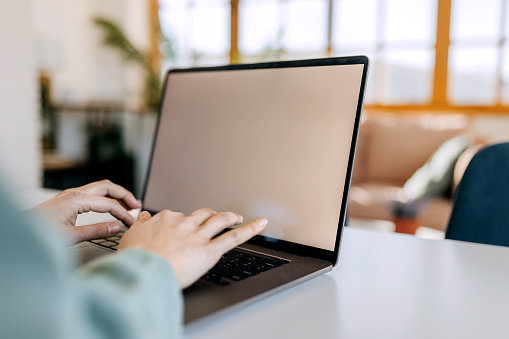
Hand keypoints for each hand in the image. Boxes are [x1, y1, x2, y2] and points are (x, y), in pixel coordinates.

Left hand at [28, 180, 139, 244]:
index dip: (123, 214)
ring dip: (115, 194)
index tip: (131, 224)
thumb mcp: (70, 237)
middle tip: (136, 206)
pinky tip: (109, 205)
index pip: (108, 204)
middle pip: (107, 187)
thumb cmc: (40, 234)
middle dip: (124, 195)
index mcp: (76, 200)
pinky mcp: (68, 198)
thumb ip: (96, 231)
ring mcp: (71, 194)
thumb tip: (117, 227)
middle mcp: (75, 193)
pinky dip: (106, 196)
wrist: (20, 231)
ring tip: (127, 204)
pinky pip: (92, 192)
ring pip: (100, 187)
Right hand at [118, 208, 266, 288]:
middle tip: (216, 216)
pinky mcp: (211, 250)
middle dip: (210, 214)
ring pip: (219, 220)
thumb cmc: (135, 257)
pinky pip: (234, 237)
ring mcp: (199, 236)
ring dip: (230, 216)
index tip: (184, 225)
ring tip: (237, 216)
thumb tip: (143, 216)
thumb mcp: (131, 236)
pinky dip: (250, 229)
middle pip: (202, 214)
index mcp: (166, 219)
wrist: (143, 269)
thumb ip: (140, 224)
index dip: (183, 221)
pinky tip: (261, 223)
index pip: (178, 216)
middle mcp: (185, 223)